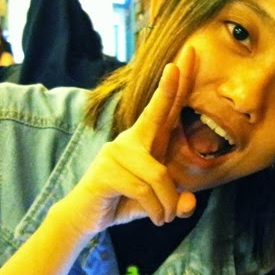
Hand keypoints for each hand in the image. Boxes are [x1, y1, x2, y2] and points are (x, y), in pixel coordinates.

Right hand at [62, 49, 196, 234]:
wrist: (86, 219)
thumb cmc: (124, 202)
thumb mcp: (158, 205)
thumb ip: (177, 202)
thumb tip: (189, 203)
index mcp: (144, 141)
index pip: (162, 109)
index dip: (174, 84)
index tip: (185, 57)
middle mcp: (129, 140)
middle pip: (156, 112)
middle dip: (172, 86)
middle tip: (187, 54)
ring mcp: (115, 153)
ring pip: (159, 175)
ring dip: (168, 204)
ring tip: (166, 218)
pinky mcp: (106, 171)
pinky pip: (144, 190)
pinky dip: (156, 210)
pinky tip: (156, 219)